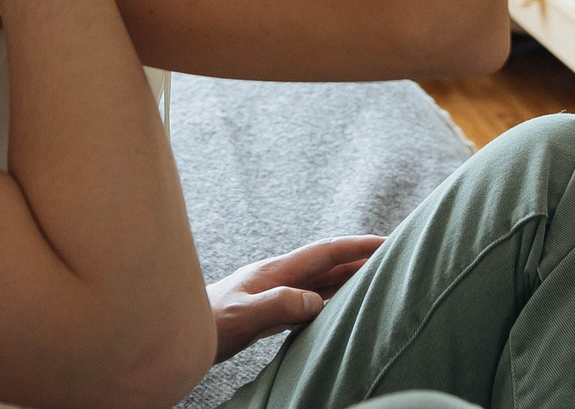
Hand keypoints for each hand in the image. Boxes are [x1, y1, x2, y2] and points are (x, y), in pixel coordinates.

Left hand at [207, 236, 383, 360]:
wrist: (179, 333)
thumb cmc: (206, 323)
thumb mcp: (243, 317)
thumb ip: (278, 305)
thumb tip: (315, 300)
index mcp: (275, 271)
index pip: (324, 253)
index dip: (356, 246)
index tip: (386, 240)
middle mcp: (279, 276)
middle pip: (328, 262)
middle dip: (360, 256)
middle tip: (394, 254)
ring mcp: (275, 290)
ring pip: (321, 279)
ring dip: (349, 275)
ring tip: (378, 275)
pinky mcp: (271, 307)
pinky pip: (311, 296)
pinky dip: (333, 295)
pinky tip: (341, 303)